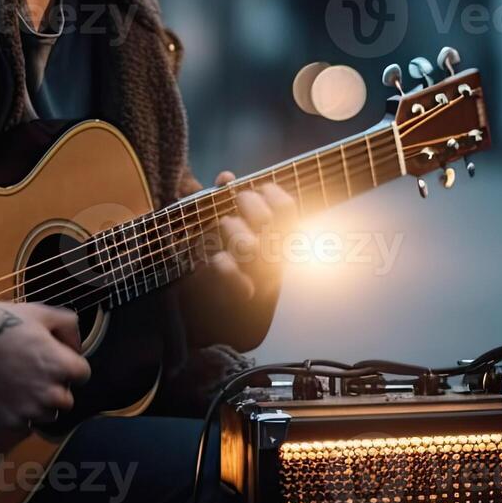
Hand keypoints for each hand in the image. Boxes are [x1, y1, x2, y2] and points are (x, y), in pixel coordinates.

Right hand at [0, 298, 91, 429]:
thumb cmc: (3, 321)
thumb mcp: (42, 312)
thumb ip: (70, 326)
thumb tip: (75, 347)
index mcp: (61, 365)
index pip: (83, 374)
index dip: (70, 364)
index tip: (55, 358)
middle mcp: (49, 393)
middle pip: (67, 398)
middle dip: (57, 386)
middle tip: (37, 371)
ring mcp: (28, 410)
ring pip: (48, 415)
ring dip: (41, 403)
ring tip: (23, 383)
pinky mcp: (7, 421)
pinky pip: (25, 424)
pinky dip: (20, 413)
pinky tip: (8, 394)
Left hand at [197, 170, 295, 301]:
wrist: (215, 326)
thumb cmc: (225, 267)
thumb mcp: (230, 230)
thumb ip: (229, 201)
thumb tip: (226, 176)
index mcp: (281, 243)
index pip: (286, 209)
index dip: (268, 191)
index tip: (255, 189)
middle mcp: (275, 261)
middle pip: (266, 219)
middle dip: (246, 202)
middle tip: (233, 204)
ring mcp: (258, 279)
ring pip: (250, 244)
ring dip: (231, 230)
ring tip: (221, 228)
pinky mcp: (237, 298)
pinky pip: (234, 278)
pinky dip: (223, 266)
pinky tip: (217, 260)